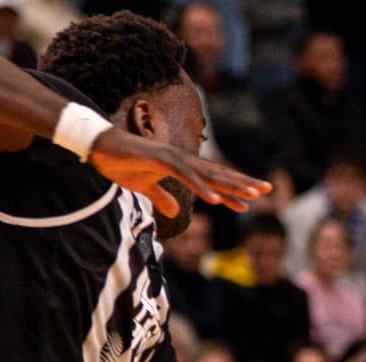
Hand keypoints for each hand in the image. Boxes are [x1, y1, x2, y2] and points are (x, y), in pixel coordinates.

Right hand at [89, 129, 269, 217]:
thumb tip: (176, 211)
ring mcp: (173, 159)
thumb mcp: (144, 187)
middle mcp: (182, 162)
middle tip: (268, 190)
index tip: (253, 201)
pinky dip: (202, 187)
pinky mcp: (160, 159)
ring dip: (230, 187)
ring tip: (251, 197)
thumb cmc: (120, 163)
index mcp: (181, 168)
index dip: (233, 191)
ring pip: (208, 175)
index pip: (213, 181)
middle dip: (243, 184)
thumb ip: (161, 197)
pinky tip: (216, 199)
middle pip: (218, 175)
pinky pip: (185, 176)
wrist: (97, 147)